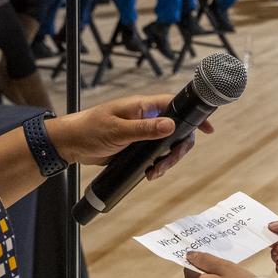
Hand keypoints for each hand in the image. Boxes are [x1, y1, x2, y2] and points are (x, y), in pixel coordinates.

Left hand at [46, 94, 212, 165]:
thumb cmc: (89, 130)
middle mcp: (145, 117)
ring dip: (166, 160)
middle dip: (177, 149)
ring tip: (154, 173)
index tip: (207, 128)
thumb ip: (144, 129)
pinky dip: (157, 164)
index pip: (175, 104)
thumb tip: (171, 125)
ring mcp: (142, 132)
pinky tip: (150, 173)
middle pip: (176, 130)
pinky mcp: (136, 146)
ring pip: (167, 145)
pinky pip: (155, 154)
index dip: (193, 115)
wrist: (70, 145)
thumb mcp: (117, 131)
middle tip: (167, 163)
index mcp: (142, 106)